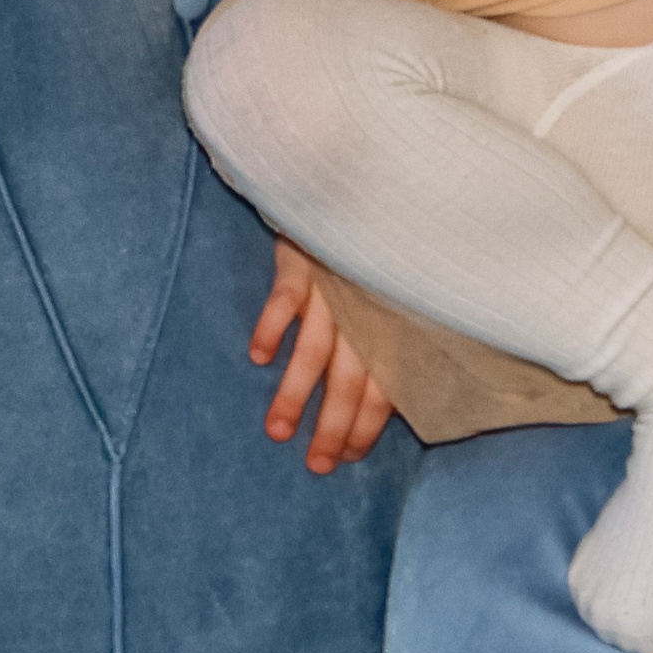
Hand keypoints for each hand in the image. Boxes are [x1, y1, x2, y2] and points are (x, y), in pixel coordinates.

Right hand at [250, 236, 395, 471]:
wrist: (362, 187)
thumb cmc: (375, 253)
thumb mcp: (394, 295)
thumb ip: (390, 338)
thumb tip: (385, 399)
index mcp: (390, 324)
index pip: (382, 387)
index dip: (365, 425)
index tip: (347, 458)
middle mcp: (364, 311)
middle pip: (348, 378)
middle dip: (332, 425)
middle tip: (315, 465)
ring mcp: (332, 286)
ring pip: (315, 348)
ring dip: (295, 391)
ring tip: (277, 430)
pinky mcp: (303, 259)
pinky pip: (287, 296)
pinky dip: (273, 325)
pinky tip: (258, 356)